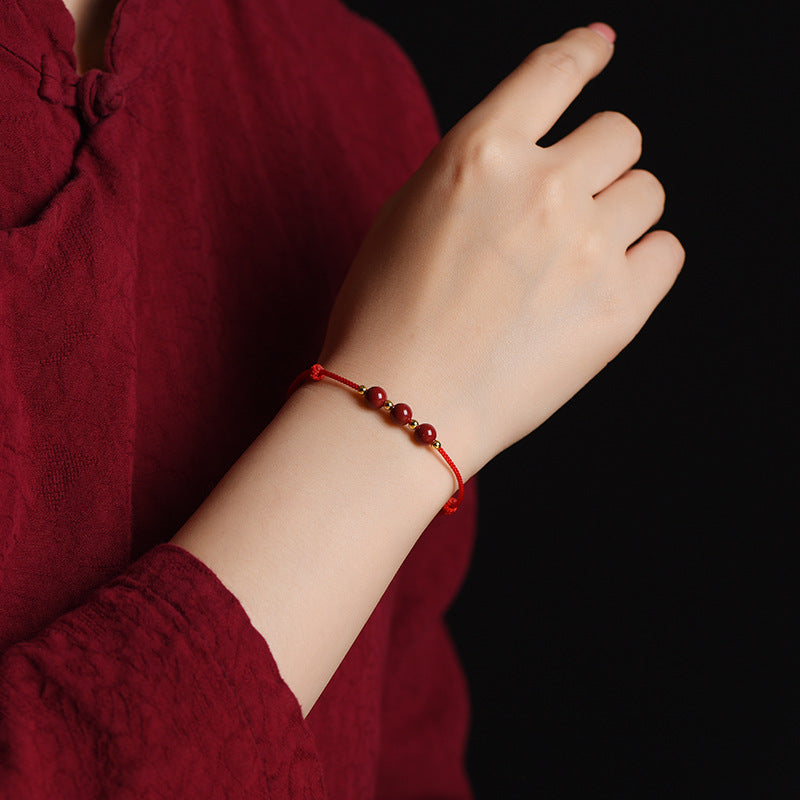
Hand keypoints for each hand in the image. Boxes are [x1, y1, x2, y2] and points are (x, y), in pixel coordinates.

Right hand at [320, 25, 683, 479]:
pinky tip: (599, 287)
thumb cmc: (385, 317)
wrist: (402, 405)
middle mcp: (542, 188)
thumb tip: (527, 155)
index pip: (555, 71)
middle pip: (621, 134)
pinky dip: (641, 262)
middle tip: (565, 206)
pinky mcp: (619, 309)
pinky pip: (667, 252)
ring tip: (572, 259)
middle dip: (597, 162)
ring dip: (617, 213)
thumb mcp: (408, 215)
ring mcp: (587, 248)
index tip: (599, 47)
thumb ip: (475, 171)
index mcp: (479, 154)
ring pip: (647, 192)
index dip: (583, 52)